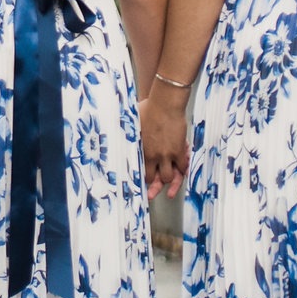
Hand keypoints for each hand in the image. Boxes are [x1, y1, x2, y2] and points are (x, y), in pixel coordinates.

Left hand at [140, 78, 189, 199]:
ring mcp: (169, 154)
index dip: (143, 180)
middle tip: (150, 195)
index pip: (142, 173)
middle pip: (155, 179)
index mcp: (143, 151)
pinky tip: (179, 175)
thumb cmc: (148, 109)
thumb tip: (113, 134)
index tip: (141, 185)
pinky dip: (181, 172)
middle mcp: (155, 156)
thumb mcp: (133, 124)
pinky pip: (183, 167)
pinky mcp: (180, 149)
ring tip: (168, 189)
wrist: (165, 103)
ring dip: (169, 182)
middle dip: (154, 188)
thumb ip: (129, 135)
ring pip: (169, 177)